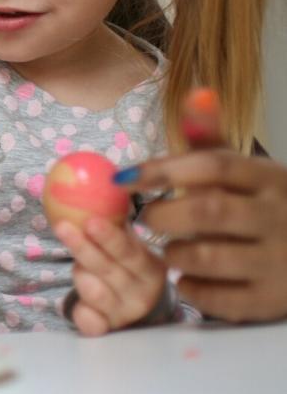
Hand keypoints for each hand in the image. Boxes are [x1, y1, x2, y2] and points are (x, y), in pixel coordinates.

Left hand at [53, 216, 165, 334]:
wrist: (140, 304)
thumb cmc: (127, 266)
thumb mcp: (129, 246)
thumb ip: (115, 222)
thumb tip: (101, 184)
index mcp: (150, 267)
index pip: (128, 251)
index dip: (110, 237)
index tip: (91, 221)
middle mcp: (141, 292)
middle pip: (108, 270)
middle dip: (84, 248)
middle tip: (64, 227)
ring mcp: (125, 313)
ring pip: (96, 293)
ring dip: (81, 275)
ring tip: (77, 265)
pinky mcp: (108, 328)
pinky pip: (92, 323)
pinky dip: (83, 314)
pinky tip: (78, 307)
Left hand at [126, 150, 286, 322]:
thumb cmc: (266, 205)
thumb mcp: (248, 170)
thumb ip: (214, 139)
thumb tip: (195, 94)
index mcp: (271, 179)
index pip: (214, 166)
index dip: (163, 170)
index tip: (123, 178)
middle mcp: (279, 217)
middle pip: (207, 211)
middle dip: (162, 215)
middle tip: (146, 218)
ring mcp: (279, 261)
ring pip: (204, 256)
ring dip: (173, 253)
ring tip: (171, 247)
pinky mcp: (270, 299)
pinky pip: (214, 297)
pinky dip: (189, 287)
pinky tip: (187, 276)